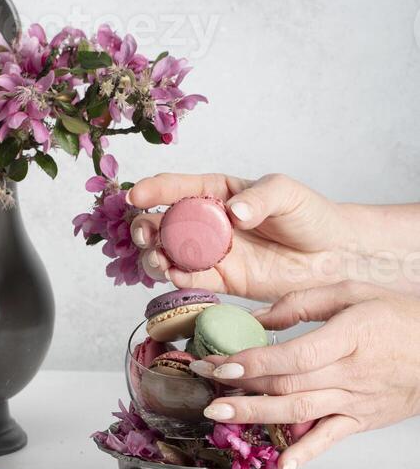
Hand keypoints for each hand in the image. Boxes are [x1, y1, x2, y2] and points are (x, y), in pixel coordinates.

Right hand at [127, 172, 419, 300]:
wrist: (334, 255)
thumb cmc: (311, 215)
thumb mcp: (287, 194)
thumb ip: (259, 198)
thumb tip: (233, 212)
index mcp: (217, 192)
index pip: (177, 188)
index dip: (153, 190)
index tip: (135, 197)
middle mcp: (208, 223)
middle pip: (163, 223)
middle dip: (145, 229)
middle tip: (145, 236)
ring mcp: (212, 253)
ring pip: (169, 254)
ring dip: (155, 257)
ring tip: (158, 260)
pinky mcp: (222, 280)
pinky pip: (192, 279)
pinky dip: (179, 279)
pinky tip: (177, 276)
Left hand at [193, 281, 419, 468]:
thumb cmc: (398, 317)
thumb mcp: (352, 293)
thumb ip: (301, 302)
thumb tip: (256, 316)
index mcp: (349, 336)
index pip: (295, 355)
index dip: (254, 362)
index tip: (221, 363)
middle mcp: (351, 372)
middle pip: (289, 385)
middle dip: (241, 388)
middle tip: (205, 386)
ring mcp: (356, 400)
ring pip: (300, 412)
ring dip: (256, 417)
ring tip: (220, 415)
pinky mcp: (361, 420)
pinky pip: (330, 440)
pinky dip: (305, 455)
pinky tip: (279, 466)